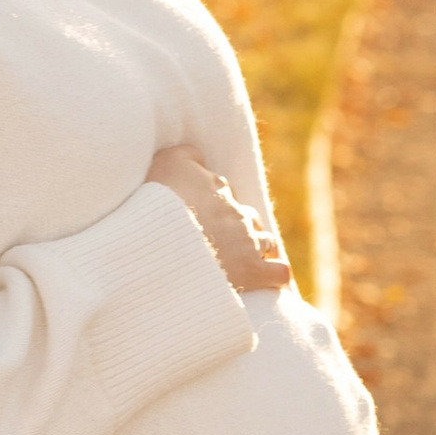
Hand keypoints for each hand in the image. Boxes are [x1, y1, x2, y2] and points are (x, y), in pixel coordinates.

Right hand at [150, 143, 291, 296]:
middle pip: (246, 216)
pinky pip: (278, 271)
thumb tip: (200, 156)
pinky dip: (276, 274)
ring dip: (257, 249)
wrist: (162, 244)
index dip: (211, 203)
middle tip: (216, 243)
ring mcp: (247, 241)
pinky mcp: (252, 270)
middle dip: (237, 228)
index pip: (222, 189)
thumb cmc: (157, 205)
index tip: (198, 216)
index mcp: (215, 187)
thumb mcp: (165, 164)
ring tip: (240, 263)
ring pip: (264, 241)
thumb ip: (186, 154)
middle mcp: (234, 212)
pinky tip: (268, 279)